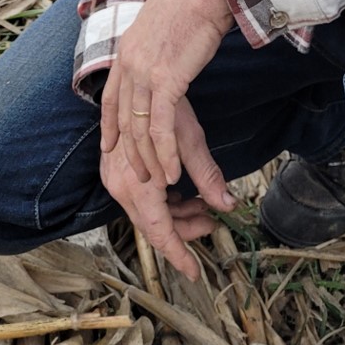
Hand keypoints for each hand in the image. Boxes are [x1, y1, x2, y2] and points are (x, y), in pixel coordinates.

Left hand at [100, 0, 233, 191]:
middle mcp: (128, 61)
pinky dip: (165, 153)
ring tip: (159, 183)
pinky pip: (160, 127)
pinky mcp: (166, 80)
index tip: (108, 147)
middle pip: (123, 119)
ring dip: (149, 160)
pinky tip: (172, 171)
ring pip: (139, 129)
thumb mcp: (165, 23)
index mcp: (127, 48)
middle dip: (129, 152)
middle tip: (137, 176)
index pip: (111, 96)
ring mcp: (144, 71)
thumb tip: (166, 52)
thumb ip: (158, 44)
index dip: (109, 125)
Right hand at [100, 95, 233, 280]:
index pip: (160, 233)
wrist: (136, 72)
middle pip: (154, 224)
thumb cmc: (164, 103)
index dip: (179, 255)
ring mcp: (114, 176)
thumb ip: (209, 177)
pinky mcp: (116, 166)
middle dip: (183, 228)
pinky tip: (181, 190)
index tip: (196, 273)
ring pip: (147, 210)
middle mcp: (120, 185)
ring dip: (175, 212)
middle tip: (211, 223)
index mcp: (137, 186)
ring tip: (202, 204)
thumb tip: (229, 206)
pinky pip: (140, 195)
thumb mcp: (191, 140)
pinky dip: (162, 199)